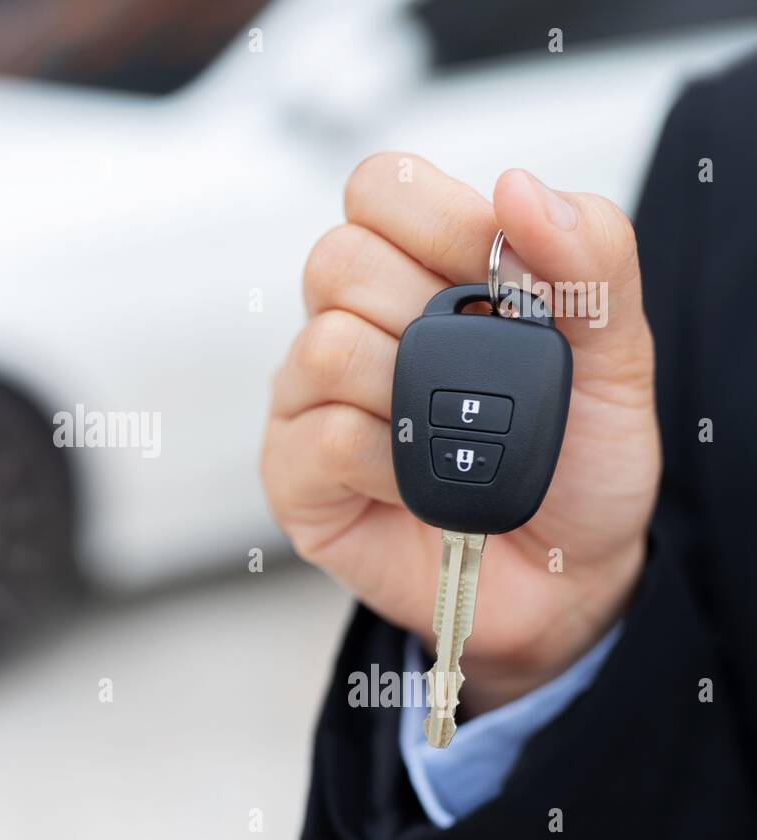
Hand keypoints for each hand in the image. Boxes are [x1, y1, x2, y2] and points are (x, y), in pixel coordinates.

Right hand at [261, 155, 660, 714]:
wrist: (561, 581)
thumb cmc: (576, 464)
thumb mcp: (618, 356)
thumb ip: (591, 259)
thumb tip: (519, 187)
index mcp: (419, 272)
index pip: (379, 187)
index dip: (436, 217)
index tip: (497, 277)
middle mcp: (352, 324)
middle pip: (337, 259)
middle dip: (428, 317)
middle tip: (479, 376)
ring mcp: (311, 398)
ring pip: (326, 347)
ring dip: (413, 400)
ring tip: (451, 440)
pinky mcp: (292, 472)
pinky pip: (323, 437)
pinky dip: (393, 467)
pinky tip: (420, 486)